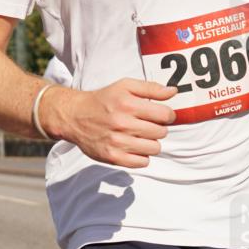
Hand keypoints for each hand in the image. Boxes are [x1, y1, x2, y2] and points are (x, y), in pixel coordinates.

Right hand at [41, 78, 176, 168]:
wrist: (75, 116)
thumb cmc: (104, 100)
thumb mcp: (125, 86)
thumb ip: (151, 88)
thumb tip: (173, 91)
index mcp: (128, 104)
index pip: (165, 115)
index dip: (167, 115)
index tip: (161, 115)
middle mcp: (122, 124)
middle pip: (161, 132)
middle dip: (158, 128)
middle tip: (147, 124)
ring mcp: (117, 142)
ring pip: (154, 148)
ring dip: (151, 142)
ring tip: (140, 136)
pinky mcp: (112, 157)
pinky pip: (142, 162)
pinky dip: (141, 156)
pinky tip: (134, 147)